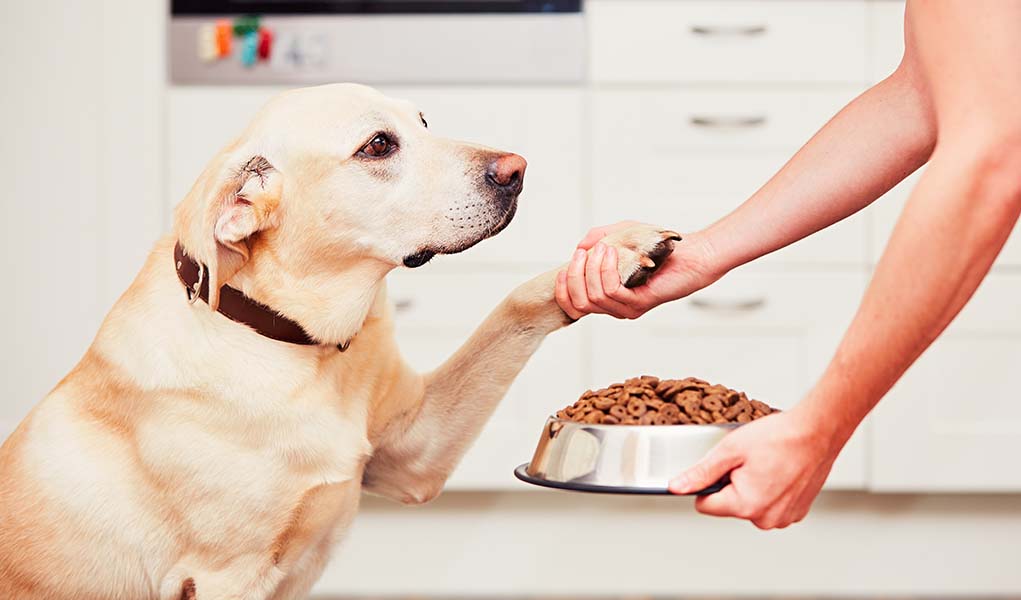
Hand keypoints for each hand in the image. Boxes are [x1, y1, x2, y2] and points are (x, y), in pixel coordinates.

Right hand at [555, 222, 721, 319]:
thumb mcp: (619, 236)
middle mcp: (615, 307)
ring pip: (593, 296)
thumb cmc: (656, 247)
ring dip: (592, 268)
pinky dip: (605, 269)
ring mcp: (626, 308)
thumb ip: (597, 239)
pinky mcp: (639, 303)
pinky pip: (611, 290)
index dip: (562, 289)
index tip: (565, 266)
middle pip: (579, 303)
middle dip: (574, 276)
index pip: (573, 306)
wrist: (689, 254)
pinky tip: (611, 252)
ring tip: (603, 248)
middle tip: (583, 254)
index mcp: (607, 297)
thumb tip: (578, 248)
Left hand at [668, 406, 846, 528]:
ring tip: (766, 465)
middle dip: (732, 484)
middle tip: (748, 462)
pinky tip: (779, 471)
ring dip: (752, 488)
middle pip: (729, 505)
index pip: (705, 505)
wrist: (818, 432)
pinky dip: (771, 490)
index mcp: (746, 506)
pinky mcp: (796, 513)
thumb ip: (701, 472)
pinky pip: (771, 505)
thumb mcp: (730, 450)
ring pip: (750, 505)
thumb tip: (676, 487)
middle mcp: (766, 519)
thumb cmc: (779, 437)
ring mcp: (784, 518)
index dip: (707, 483)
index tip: (721, 468)